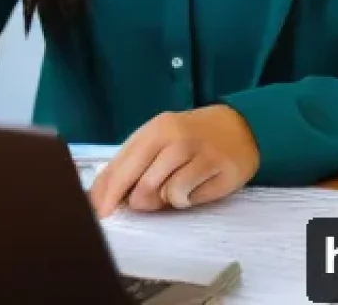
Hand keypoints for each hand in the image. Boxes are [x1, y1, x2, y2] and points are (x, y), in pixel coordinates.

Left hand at [88, 105, 259, 218]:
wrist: (241, 126)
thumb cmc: (194, 137)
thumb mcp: (163, 140)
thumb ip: (138, 163)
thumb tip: (111, 196)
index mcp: (155, 128)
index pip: (121, 163)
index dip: (106, 191)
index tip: (97, 211)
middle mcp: (173, 136)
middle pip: (138, 181)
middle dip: (133, 200)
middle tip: (140, 204)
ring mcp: (196, 151)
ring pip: (163, 192)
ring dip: (165, 199)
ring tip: (177, 187)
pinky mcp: (217, 167)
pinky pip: (187, 196)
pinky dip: (187, 199)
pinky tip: (196, 187)